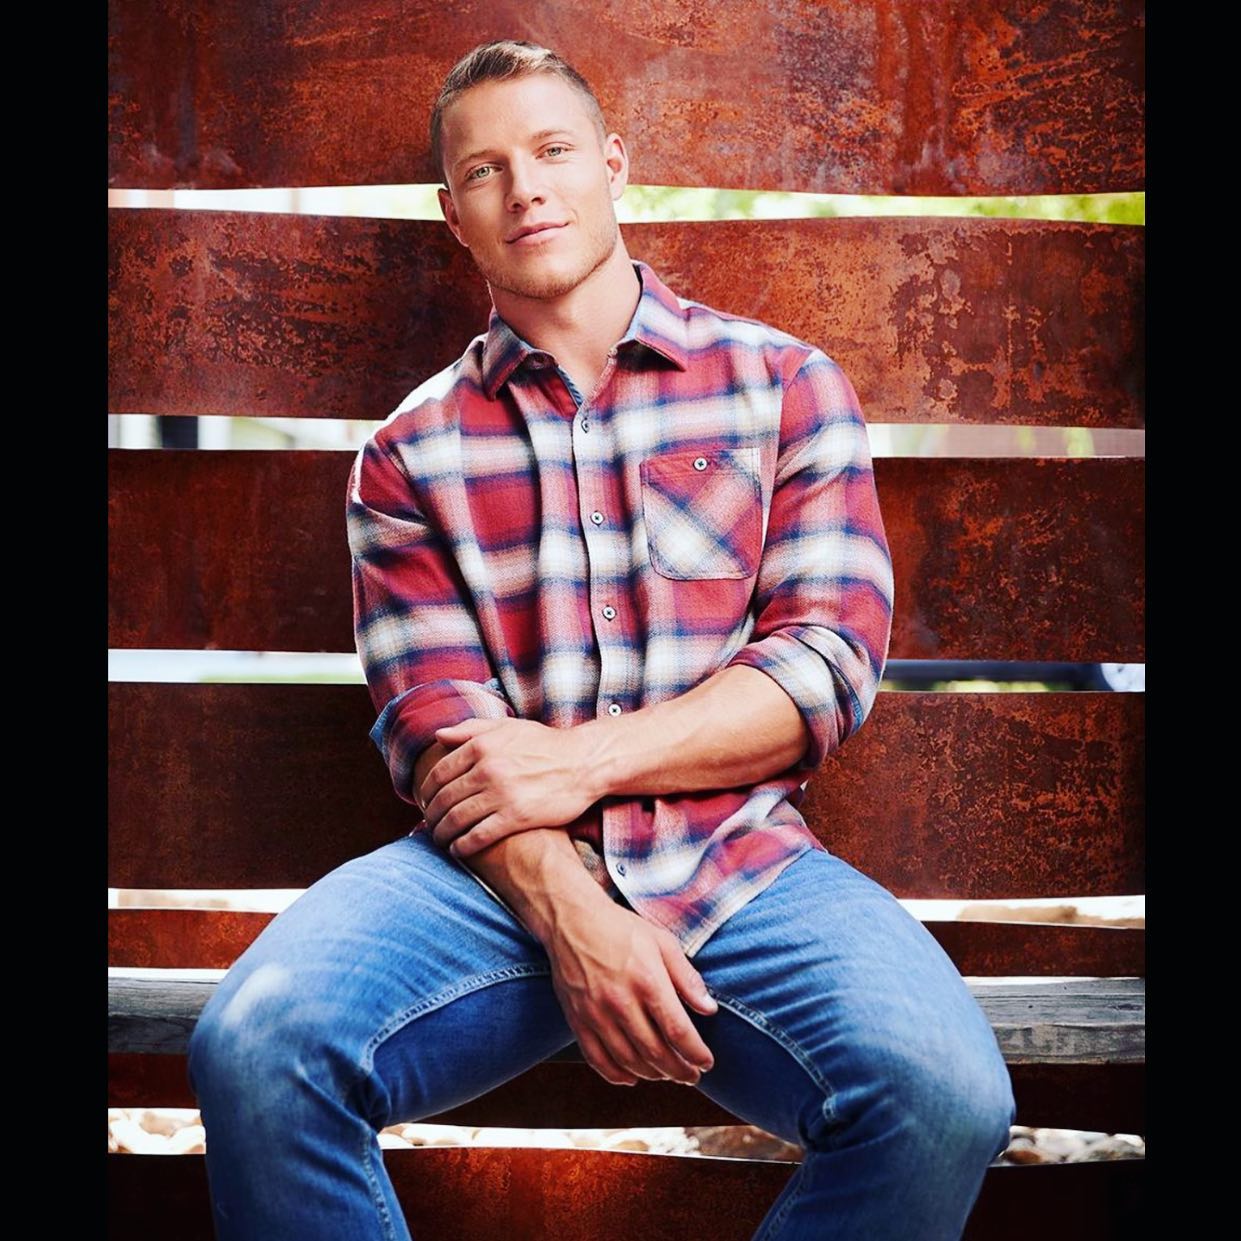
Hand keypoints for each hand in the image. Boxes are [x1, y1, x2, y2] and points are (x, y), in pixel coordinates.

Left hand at [420, 717, 597, 856]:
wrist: (584, 763)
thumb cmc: (546, 744)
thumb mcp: (508, 727)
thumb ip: (471, 730)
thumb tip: (438, 736)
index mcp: (482, 746)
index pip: (440, 773)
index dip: (426, 791)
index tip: (425, 802)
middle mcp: (487, 769)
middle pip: (444, 798)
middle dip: (431, 816)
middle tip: (429, 825)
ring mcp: (501, 794)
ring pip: (456, 819)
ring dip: (442, 833)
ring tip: (440, 840)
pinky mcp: (516, 817)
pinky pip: (478, 836)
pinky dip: (462, 846)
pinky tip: (458, 850)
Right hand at [544, 898, 718, 1086]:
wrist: (572, 920)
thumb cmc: (620, 928)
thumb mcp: (662, 942)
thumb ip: (686, 977)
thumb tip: (709, 1009)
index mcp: (647, 981)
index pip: (677, 1031)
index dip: (695, 1053)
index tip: (706, 1062)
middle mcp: (621, 1002)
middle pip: (655, 1053)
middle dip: (679, 1071)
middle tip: (691, 1076)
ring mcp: (596, 1014)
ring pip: (628, 1060)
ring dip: (652, 1074)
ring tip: (667, 1074)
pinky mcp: (577, 1020)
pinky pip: (597, 1059)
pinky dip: (616, 1074)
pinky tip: (632, 1076)